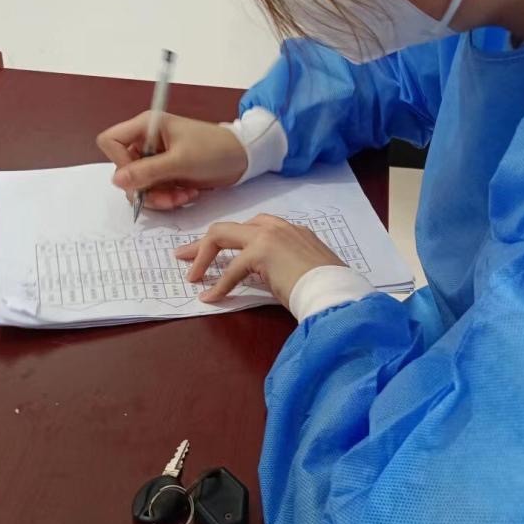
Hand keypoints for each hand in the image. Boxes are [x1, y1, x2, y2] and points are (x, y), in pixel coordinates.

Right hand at [96, 112, 247, 210]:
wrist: (243, 158)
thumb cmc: (215, 150)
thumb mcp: (180, 162)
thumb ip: (147, 171)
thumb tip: (116, 181)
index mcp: (147, 126)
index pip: (111, 142)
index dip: (119, 162)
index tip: (139, 176)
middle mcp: (147, 141)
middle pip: (124, 170)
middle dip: (145, 188)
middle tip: (168, 196)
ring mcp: (156, 159)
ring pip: (139, 185)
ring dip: (159, 197)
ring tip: (183, 196)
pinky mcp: (166, 174)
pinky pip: (154, 191)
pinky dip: (168, 197)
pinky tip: (188, 194)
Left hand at [175, 214, 344, 306]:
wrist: (337, 290)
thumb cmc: (327, 286)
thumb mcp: (304, 268)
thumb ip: (284, 265)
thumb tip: (265, 277)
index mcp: (289, 229)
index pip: (250, 227)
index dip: (228, 240)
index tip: (213, 252)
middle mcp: (277, 226)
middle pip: (229, 228)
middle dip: (204, 242)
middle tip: (185, 256)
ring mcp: (268, 236)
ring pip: (221, 236)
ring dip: (202, 256)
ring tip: (191, 276)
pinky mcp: (261, 252)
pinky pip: (231, 269)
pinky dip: (218, 285)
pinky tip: (210, 297)